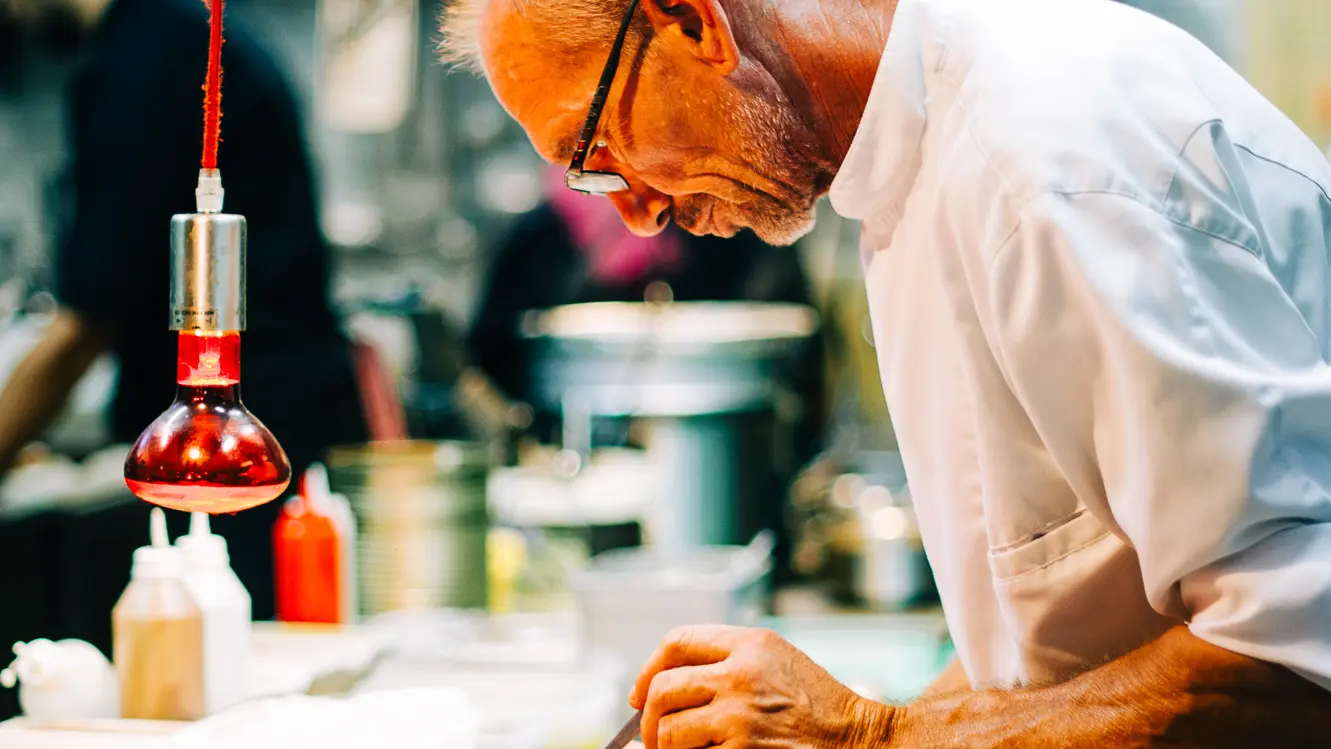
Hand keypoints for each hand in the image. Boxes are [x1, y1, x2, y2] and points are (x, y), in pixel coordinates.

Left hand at [629, 625, 892, 748]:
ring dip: (666, 747)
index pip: (677, 642)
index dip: (648, 669)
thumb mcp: (777, 662)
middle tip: (653, 736)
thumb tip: (662, 688)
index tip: (639, 694)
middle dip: (649, 717)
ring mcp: (740, 715)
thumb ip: (728, 662)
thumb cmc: (818, 707)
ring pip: (669, 730)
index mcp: (750, 643)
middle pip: (663, 688)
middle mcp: (741, 673)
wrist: (860, 740)